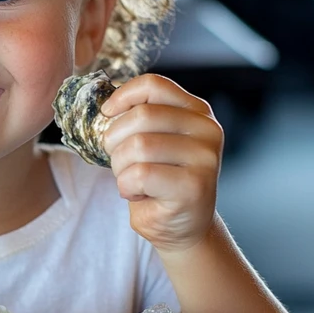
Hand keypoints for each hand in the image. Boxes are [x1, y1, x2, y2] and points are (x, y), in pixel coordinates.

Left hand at [100, 74, 222, 253]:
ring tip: (132, 180)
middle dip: (115, 139)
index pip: (154, 85)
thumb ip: (140, 118)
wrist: (183, 227)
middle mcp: (207, 130)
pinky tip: (139, 194)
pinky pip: (140, 175)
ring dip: (120, 167)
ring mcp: (205, 158)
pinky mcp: (194, 186)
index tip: (107, 114)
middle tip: (119, 159)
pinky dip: (127, 186)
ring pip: (138, 145)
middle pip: (142, 115)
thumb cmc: (160, 181)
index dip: (122, 96)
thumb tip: (108, 105)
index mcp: (196, 111)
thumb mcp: (152, 140)